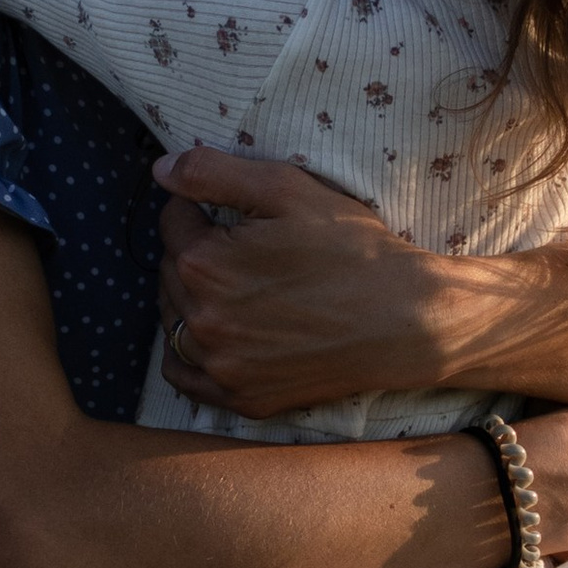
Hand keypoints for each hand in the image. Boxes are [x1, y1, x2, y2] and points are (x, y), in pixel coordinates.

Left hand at [157, 150, 447, 413]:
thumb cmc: (354, 250)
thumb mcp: (289, 189)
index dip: (200, 207)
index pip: (172, 221)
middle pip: (169, 272)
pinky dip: (187, 353)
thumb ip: (215, 172)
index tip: (231, 211)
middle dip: (194, 251)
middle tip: (241, 247)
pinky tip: (214, 334)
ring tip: (232, 285)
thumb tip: (161, 170)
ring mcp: (221, 365)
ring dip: (190, 298)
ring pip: (174, 321)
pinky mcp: (241, 397)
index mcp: (204, 263)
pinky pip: (185, 375)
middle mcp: (201, 320)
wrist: (407, 321)